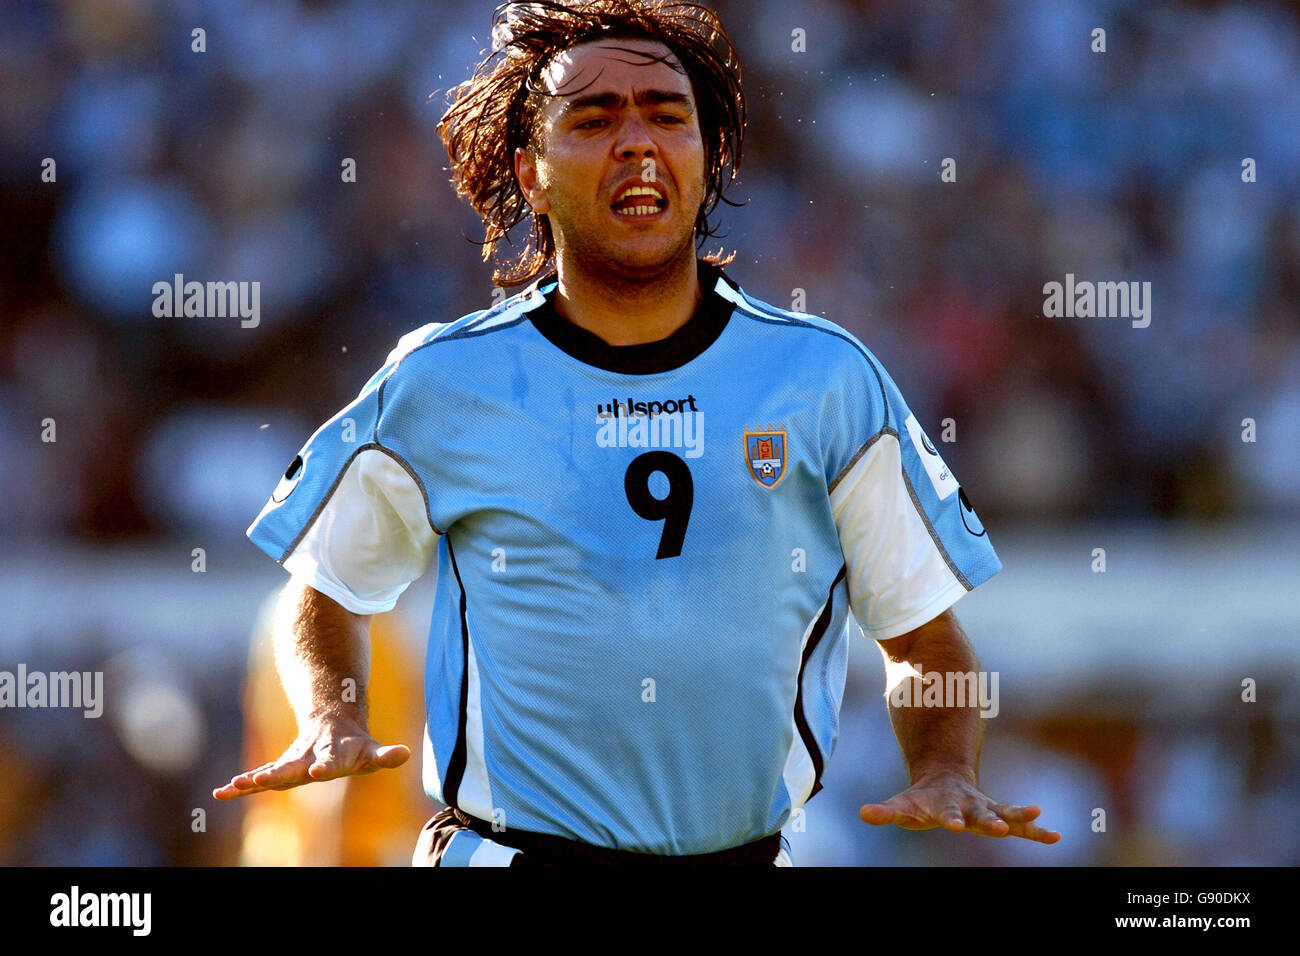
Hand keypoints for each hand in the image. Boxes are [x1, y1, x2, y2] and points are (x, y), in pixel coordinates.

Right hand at [213, 711, 409, 800]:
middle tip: (263, 778)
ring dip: (253, 780)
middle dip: (280, 773)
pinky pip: (258, 779)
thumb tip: (406, 754)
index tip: (318, 770)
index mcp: (333, 755)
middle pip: (293, 766)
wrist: (331, 721)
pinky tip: (221, 793)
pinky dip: (241, 786)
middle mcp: (308, 758)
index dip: (325, 764)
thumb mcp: (373, 751)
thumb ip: (387, 755)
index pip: (331, 761)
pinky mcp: (279, 769)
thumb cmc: (355, 745)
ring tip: (233, 786)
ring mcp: (291, 763)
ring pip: (271, 771)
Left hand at [859, 768, 1059, 843]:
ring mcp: (986, 809)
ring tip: (1039, 816)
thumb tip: (863, 813)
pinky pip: (1021, 825)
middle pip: (979, 814)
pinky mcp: (999, 814)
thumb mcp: (903, 805)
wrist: (944, 778)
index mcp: (945, 806)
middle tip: (999, 828)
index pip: (947, 813)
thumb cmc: (921, 799)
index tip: (955, 825)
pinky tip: (1055, 837)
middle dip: (989, 820)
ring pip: (1006, 812)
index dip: (950, 818)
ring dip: (1020, 816)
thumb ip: (885, 811)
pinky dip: (1036, 831)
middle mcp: (969, 806)